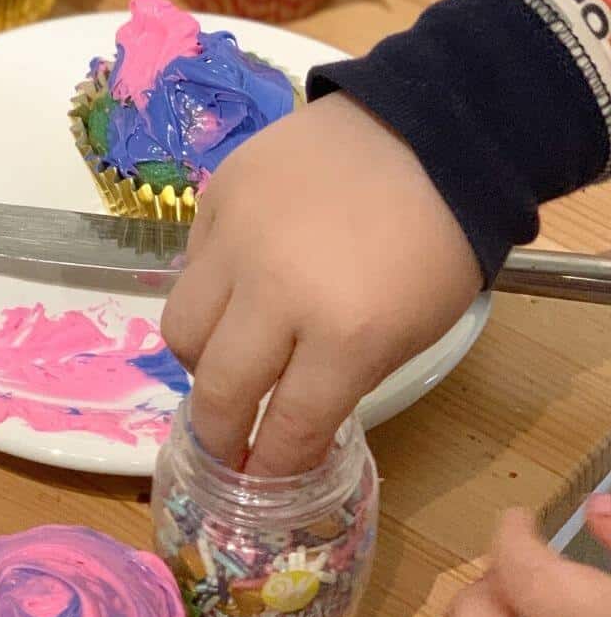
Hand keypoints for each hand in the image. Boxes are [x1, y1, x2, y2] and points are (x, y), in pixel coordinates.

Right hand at [161, 92, 480, 475]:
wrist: (429, 133)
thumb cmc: (435, 244)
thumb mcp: (410, 330)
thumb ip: (342, 380)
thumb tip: (283, 419)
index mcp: (347, 333)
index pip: (287, 426)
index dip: (269, 468)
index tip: (255, 483)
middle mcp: (279, 290)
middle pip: (218, 388)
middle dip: (218, 433)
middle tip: (223, 445)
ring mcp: (239, 237)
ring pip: (181, 328)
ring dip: (202, 358)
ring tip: (228, 355)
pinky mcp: (218, 195)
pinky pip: (191, 266)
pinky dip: (212, 290)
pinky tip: (242, 282)